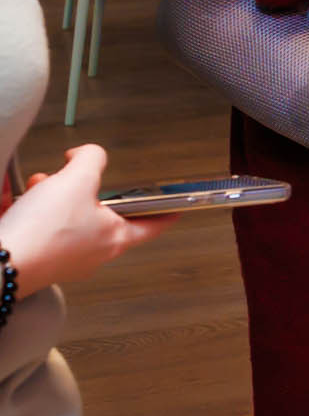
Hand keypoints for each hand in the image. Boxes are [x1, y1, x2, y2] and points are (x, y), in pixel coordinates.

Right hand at [0, 145, 174, 297]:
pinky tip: (24, 201)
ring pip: (73, 220)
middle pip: (105, 216)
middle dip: (89, 191)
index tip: (176, 207)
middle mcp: (94, 254)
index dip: (165, 212)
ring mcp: (67, 261)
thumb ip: (91, 159)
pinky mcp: (41, 261)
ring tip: (43, 184)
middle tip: (79, 177)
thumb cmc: (40, 232)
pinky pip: (48, 231)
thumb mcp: (75, 180)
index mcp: (116, 238)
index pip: (153, 224)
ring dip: (59, 197)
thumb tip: (88, 154)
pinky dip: (39, 212)